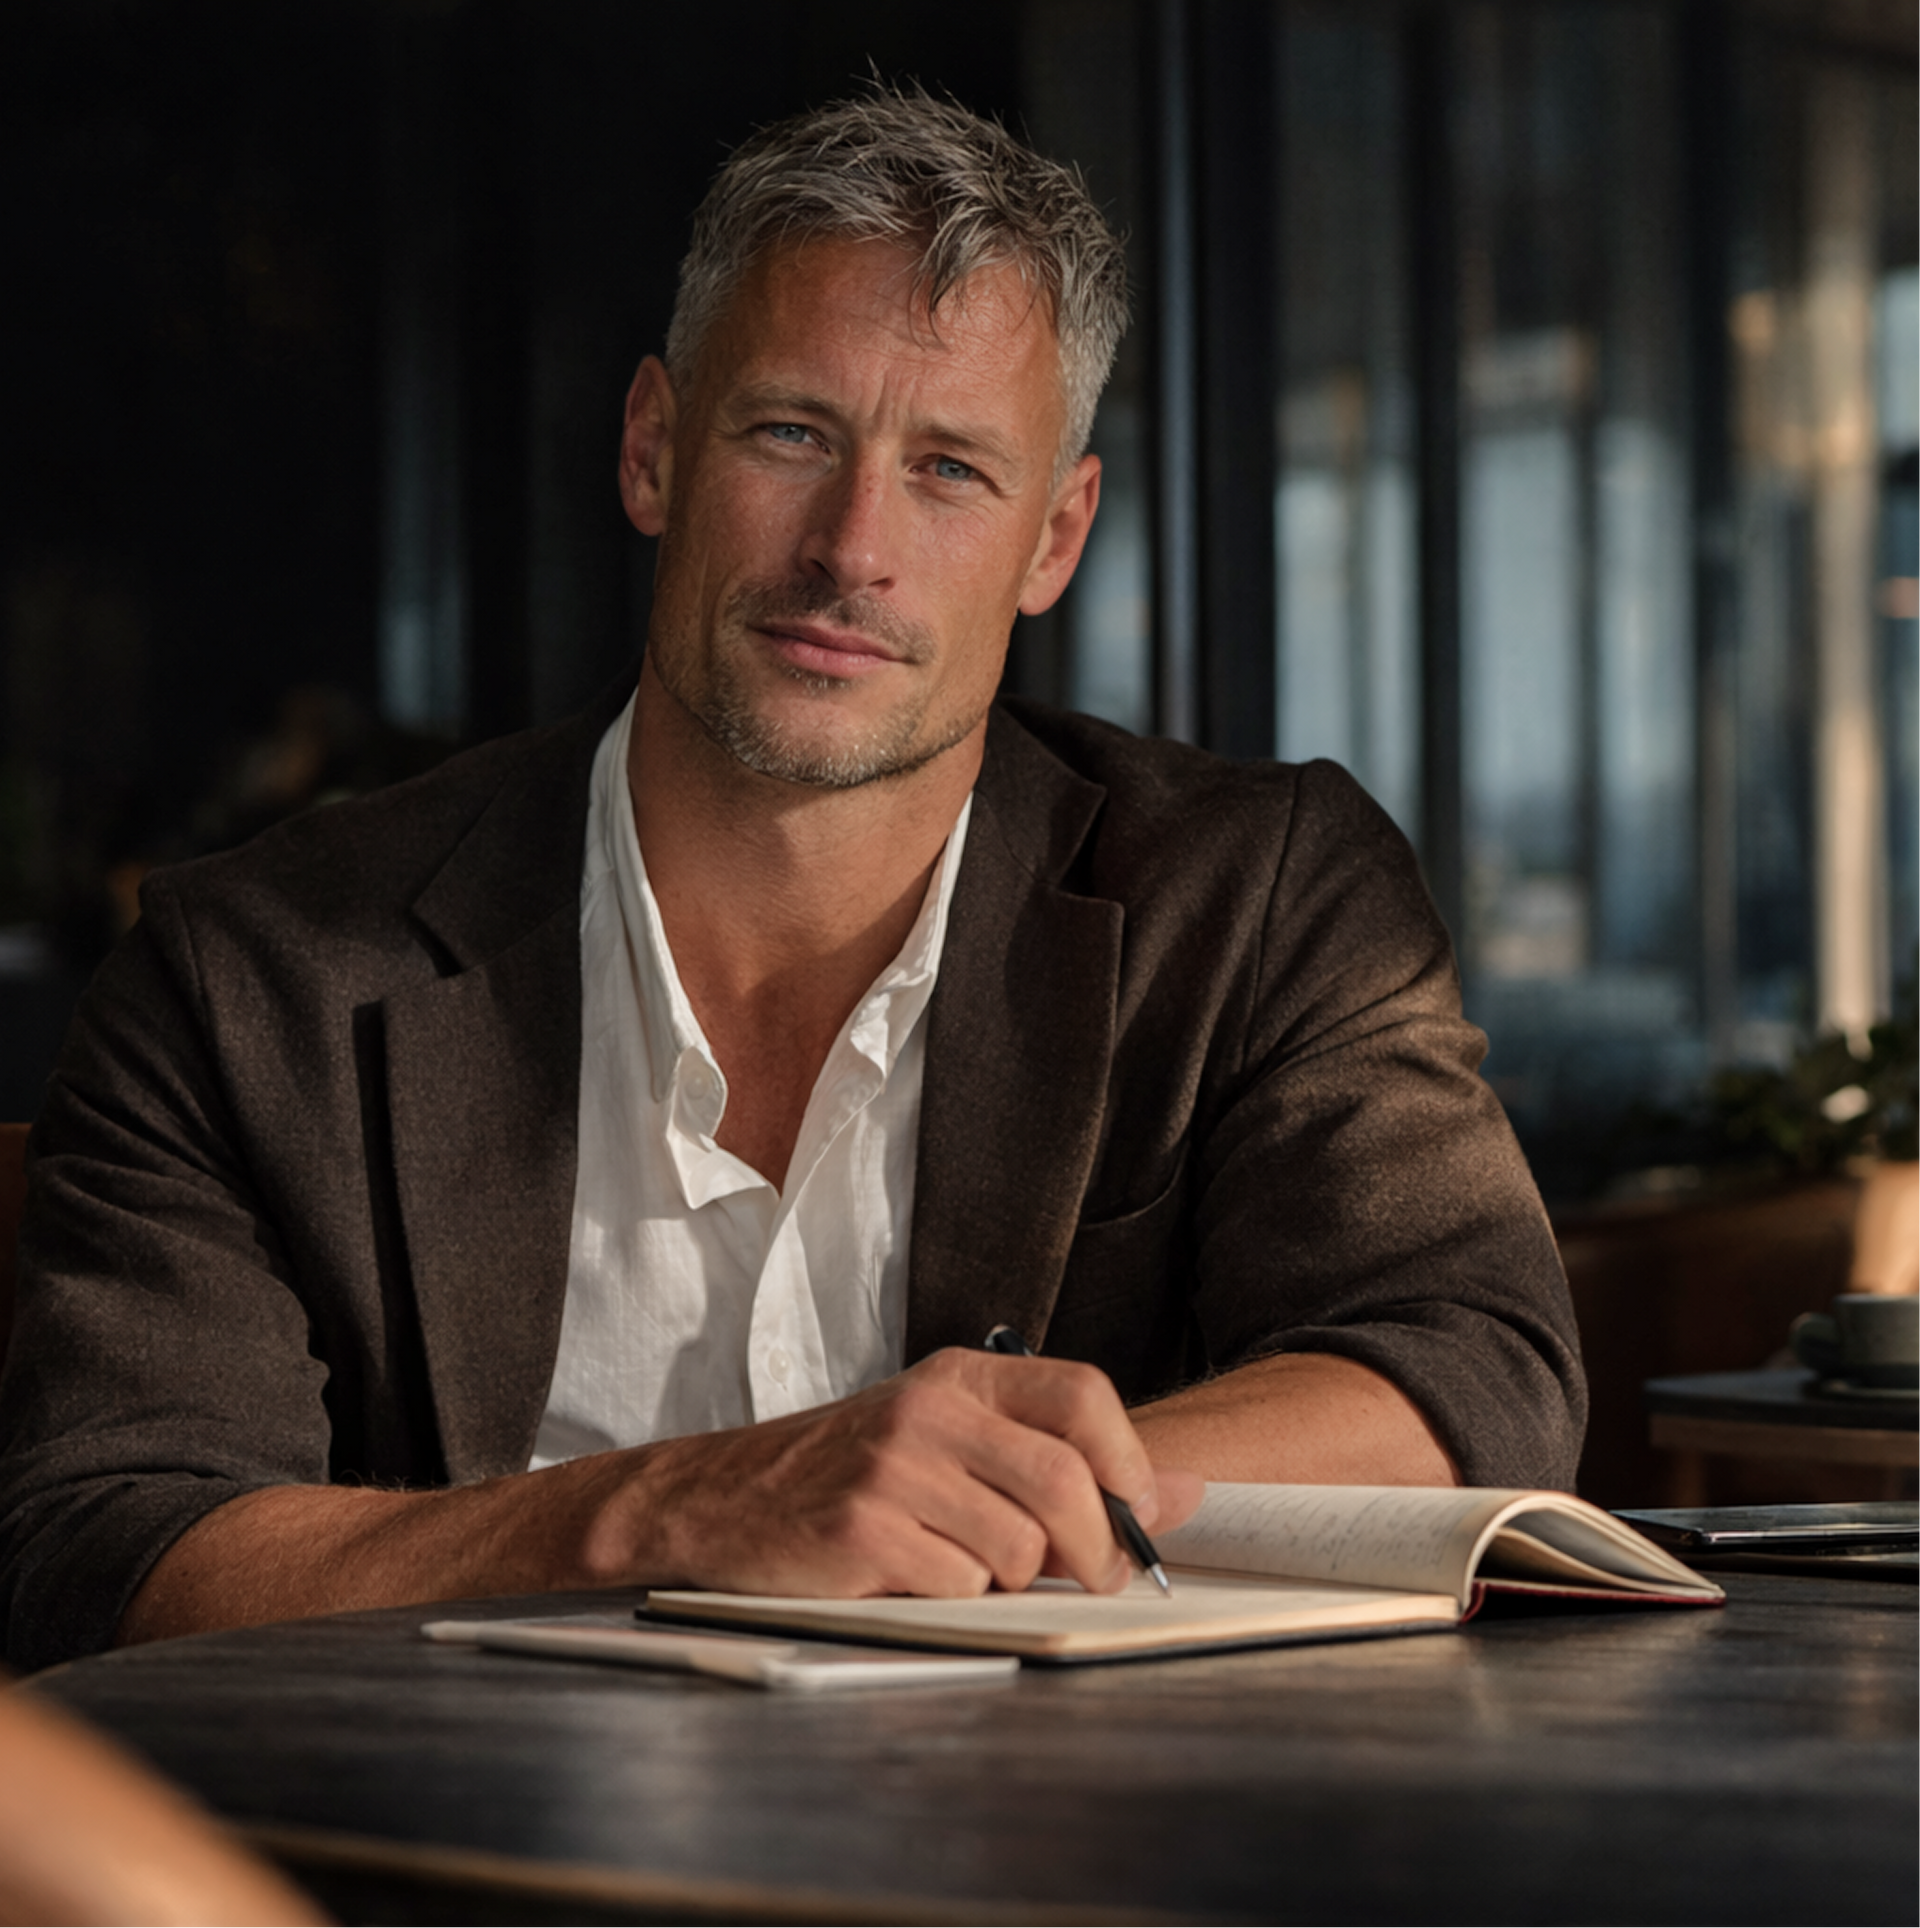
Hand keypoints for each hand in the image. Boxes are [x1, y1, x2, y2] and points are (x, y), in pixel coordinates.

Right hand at [581, 1348, 1203, 1599]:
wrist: (720, 1496)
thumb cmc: (848, 1470)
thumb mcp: (948, 1438)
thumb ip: (1058, 1457)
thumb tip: (1182, 1493)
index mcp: (959, 1378)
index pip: (1081, 1393)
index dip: (1129, 1458)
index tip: (1139, 1510)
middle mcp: (929, 1411)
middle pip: (1064, 1481)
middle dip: (1097, 1547)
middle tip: (1093, 1575)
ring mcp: (893, 1467)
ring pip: (1017, 1548)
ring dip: (1010, 1581)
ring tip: (964, 1564)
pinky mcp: (863, 1529)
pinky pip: (957, 1586)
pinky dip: (953, 1598)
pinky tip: (910, 1575)